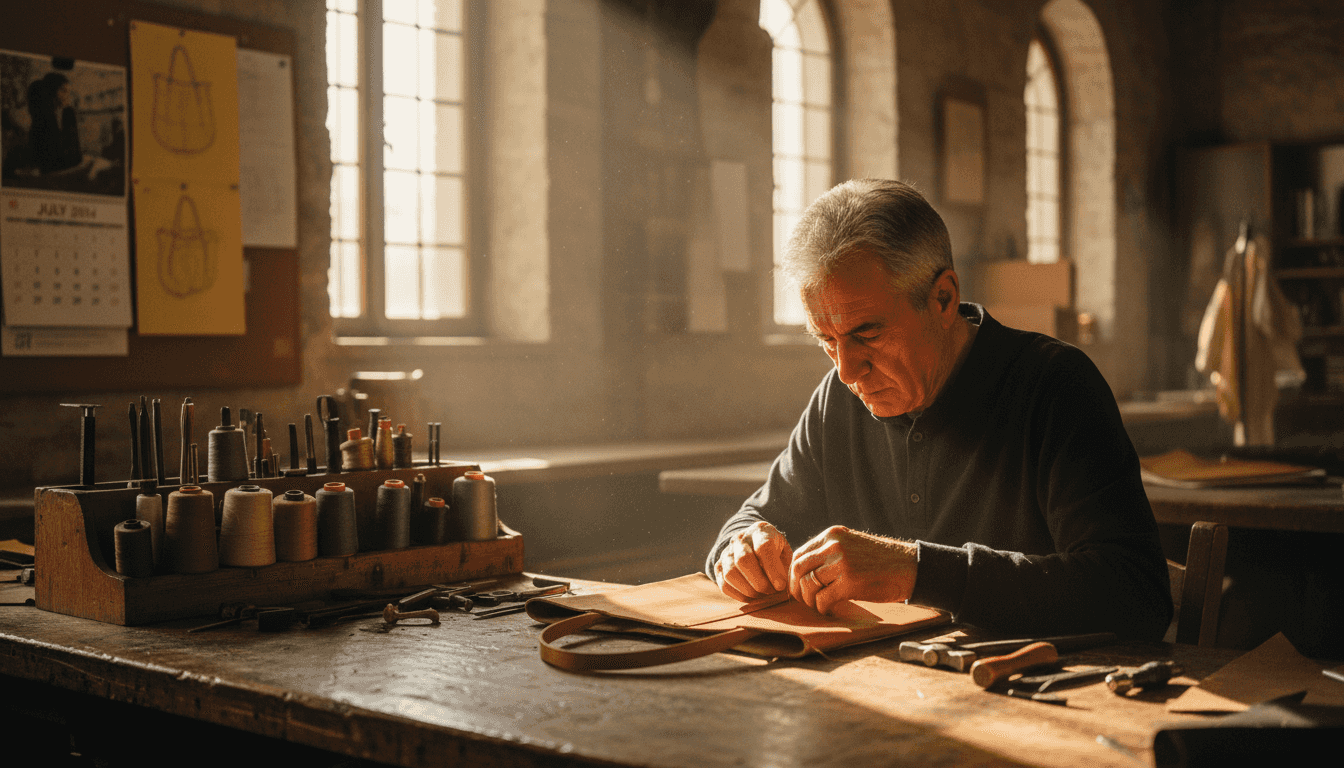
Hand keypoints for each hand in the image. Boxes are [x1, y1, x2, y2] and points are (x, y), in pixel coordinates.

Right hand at [713, 521, 791, 600]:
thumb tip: (780, 587)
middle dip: (759, 582)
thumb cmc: (775, 551)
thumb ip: (784, 566)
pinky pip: (723, 584)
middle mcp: (740, 539)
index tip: (781, 585)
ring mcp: (726, 552)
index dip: (772, 569)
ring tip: (762, 595)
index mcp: (760, 531)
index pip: (763, 547)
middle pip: (743, 560)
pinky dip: (738, 595)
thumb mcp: (785, 552)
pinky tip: (751, 597)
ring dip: (748, 590)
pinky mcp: (719, 566)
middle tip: (771, 592)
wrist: (754, 544)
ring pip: (730, 573)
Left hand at [789, 526, 917, 614]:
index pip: (799, 554)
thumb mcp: (851, 544)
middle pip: (798, 569)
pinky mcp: (849, 583)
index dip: (794, 574)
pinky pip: (822, 599)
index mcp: (832, 535)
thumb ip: (830, 552)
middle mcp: (834, 546)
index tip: (799, 586)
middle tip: (803, 600)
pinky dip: (822, 608)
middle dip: (797, 588)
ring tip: (819, 605)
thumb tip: (805, 571)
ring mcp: (841, 564)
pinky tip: (830, 609)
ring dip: (810, 600)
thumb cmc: (881, 560)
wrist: (909, 566)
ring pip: (808, 586)